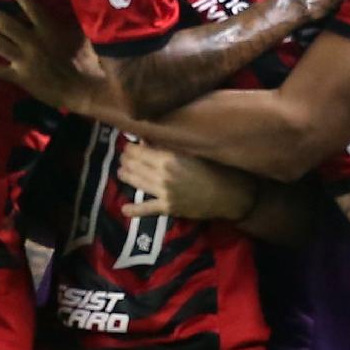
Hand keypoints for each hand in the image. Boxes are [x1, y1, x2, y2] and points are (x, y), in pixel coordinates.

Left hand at [0, 0, 106, 113]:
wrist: (84, 91)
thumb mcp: (84, 35)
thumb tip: (76, 1)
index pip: (31, 7)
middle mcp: (32, 42)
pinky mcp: (19, 77)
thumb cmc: (88, 62)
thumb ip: (74, 19)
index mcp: (49, 30)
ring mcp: (23, 60)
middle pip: (4, 23)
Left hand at [119, 143, 255, 219]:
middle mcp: (162, 175)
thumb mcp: (192, 150)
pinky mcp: (168, 208)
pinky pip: (147, 209)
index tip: (129, 144)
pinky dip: (134, 211)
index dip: (130, 147)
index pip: (139, 151)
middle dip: (127, 160)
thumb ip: (170, 145)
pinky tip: (124, 210)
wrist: (228, 193)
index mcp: (168, 158)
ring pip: (137, 183)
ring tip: (121, 172)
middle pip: (135, 166)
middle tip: (123, 156)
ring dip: (126, 176)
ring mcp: (164, 193)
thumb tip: (149, 138)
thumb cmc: (214, 167)